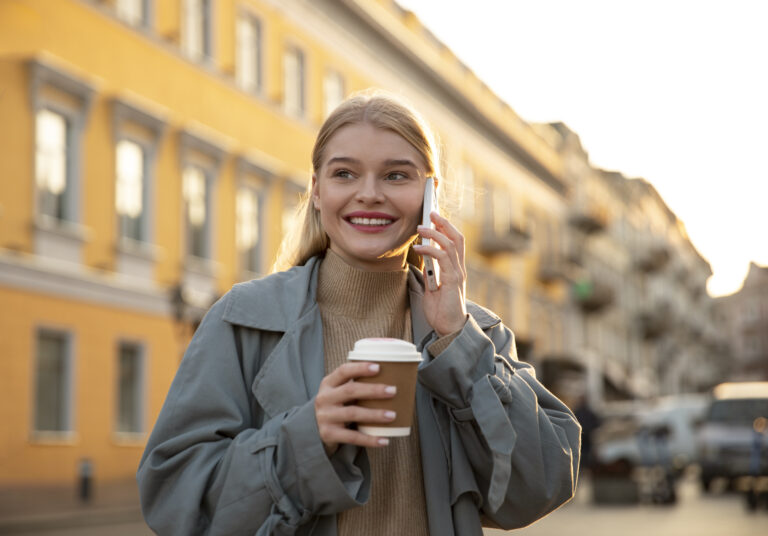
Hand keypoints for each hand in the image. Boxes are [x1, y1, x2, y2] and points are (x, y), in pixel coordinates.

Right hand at [315, 362, 396, 455]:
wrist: (312, 429)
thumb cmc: (335, 405)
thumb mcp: (338, 391)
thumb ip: (355, 384)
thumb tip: (391, 376)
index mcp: (328, 383)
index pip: (343, 371)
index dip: (360, 368)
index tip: (378, 367)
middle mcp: (324, 398)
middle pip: (350, 391)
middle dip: (373, 390)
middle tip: (393, 391)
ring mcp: (325, 416)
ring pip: (353, 413)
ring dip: (374, 414)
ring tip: (392, 415)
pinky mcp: (328, 434)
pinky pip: (352, 437)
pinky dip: (369, 439)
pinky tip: (384, 440)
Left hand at [414, 212, 467, 336]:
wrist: (449, 329)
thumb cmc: (441, 311)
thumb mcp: (432, 289)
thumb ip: (431, 274)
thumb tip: (423, 261)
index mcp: (455, 269)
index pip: (455, 242)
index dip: (447, 228)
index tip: (435, 218)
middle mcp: (459, 269)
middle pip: (456, 238)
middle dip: (444, 223)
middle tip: (431, 212)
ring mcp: (457, 274)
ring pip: (450, 244)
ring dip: (434, 233)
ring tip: (420, 228)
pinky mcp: (453, 280)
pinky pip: (443, 258)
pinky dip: (430, 250)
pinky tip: (419, 248)